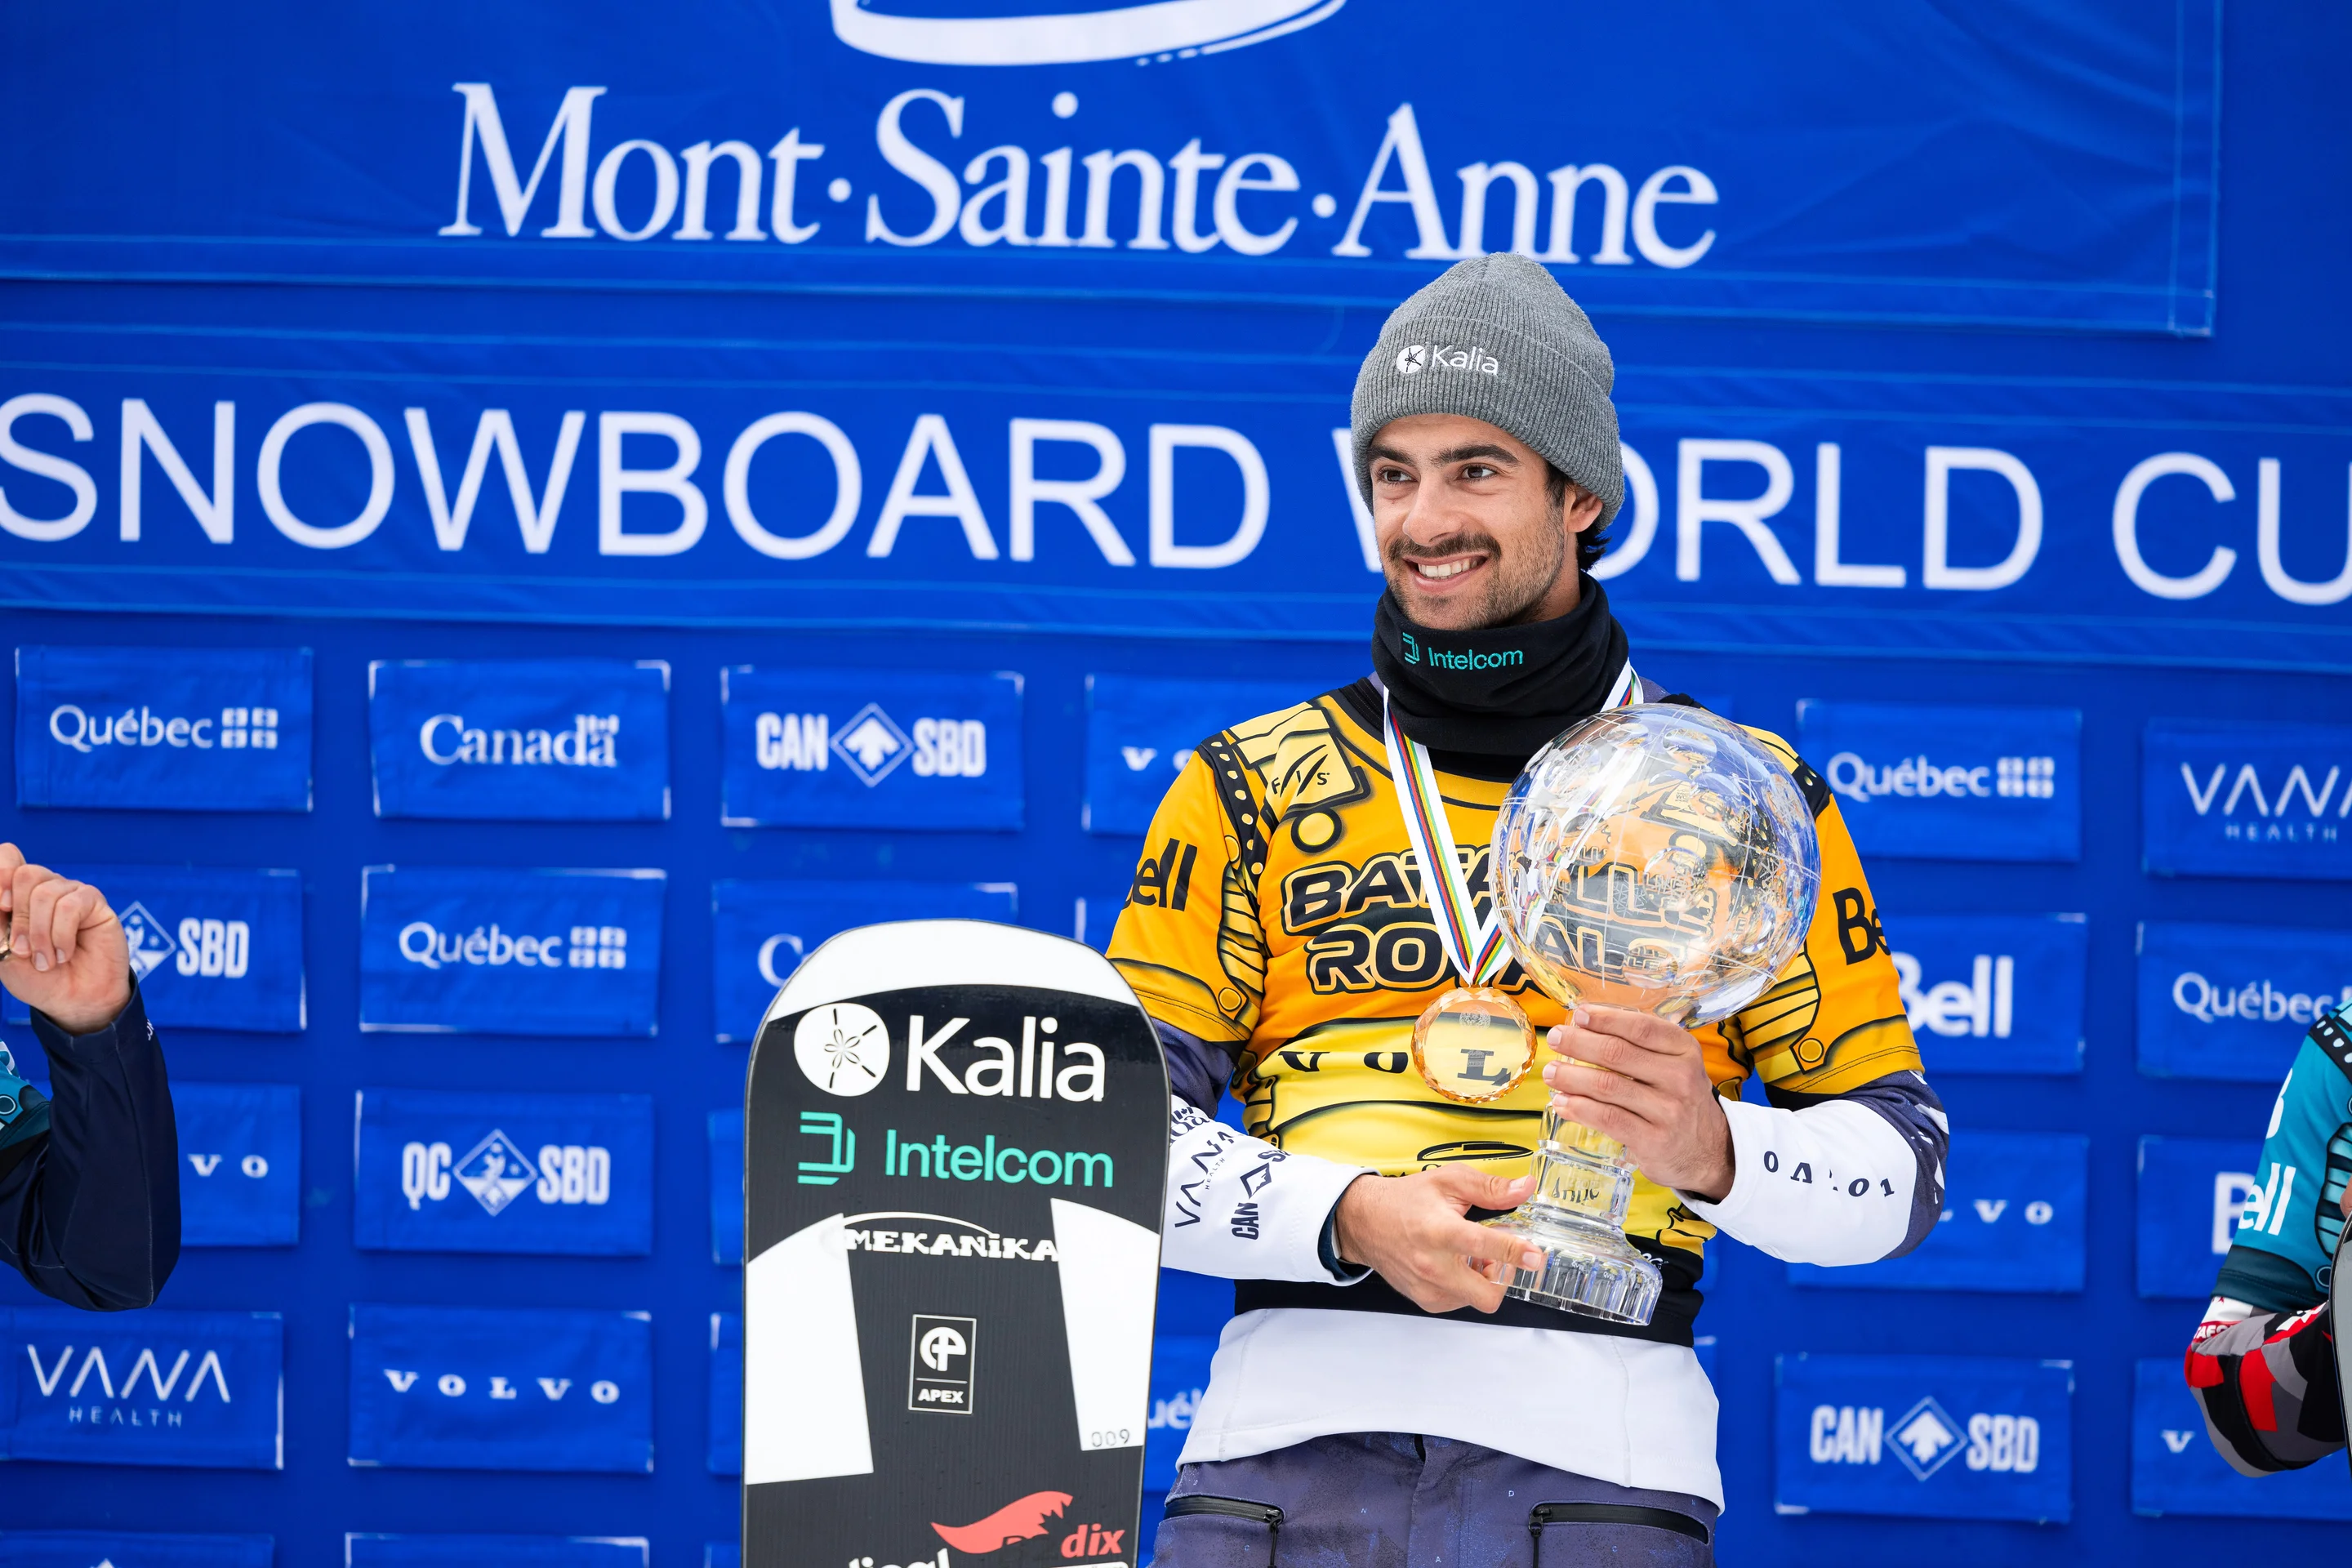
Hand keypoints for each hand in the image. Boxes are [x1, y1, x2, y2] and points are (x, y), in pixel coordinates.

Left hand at [0, 845, 130, 1034]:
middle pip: (25, 874)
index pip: (8, 857)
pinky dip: (61, 935)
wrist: (70, 1000)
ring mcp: (71, 893)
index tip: (1, 907)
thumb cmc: (36, 977)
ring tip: (46, 960)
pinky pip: (71, 906)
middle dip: (19, 919)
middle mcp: (46, 888)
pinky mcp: (94, 903)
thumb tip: (1, 897)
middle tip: (24, 950)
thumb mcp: (1, 950)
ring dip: (40, 934)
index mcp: (19, 895)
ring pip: (46, 892)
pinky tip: (65, 953)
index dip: (1, 874)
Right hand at [1332, 1167, 1543, 1313]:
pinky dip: (1467, 1286)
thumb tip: (1523, 1188)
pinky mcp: (1425, 1300)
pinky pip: (1461, 1302)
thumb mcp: (1448, 1182)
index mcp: (1440, 1231)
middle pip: (1487, 1294)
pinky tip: (1456, 1265)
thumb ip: (1489, 1187)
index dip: (1515, 1252)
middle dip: (1504, 1277)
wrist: (1364, 1222)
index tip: (1535, 1256)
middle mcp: (1433, 1265)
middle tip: (1499, 1255)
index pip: (1484, 1246)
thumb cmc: (1404, 1201)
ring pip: (1476, 1299)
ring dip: (1484, 1279)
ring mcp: (1428, 1288)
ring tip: (1469, 1255)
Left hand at [1542, 1005, 1734, 1201]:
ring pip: (1608, 1087)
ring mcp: (1668, 1111)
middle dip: (1579, 1043)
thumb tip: (1584, 1027)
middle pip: (1619, 1054)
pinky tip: (1562, 1103)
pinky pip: (1608, 1119)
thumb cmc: (1679, 1099)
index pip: (1641, 1028)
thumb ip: (1642, 1046)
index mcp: (1684, 1051)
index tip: (1578, 1014)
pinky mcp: (1653, 1141)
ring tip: (1551, 1073)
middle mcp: (1680, 1078)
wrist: (1710, 1152)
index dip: (1606, 1019)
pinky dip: (1579, 1109)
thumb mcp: (1676, 1065)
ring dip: (1572, 1078)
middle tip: (1555, 1038)